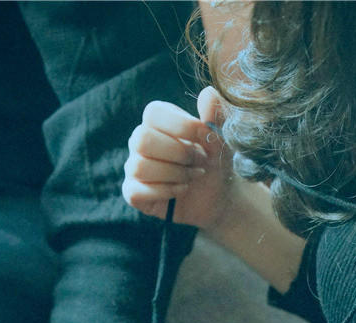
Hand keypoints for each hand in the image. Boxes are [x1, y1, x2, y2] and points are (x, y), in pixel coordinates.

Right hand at [122, 86, 239, 229]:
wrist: (220, 196)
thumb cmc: (216, 161)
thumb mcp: (222, 139)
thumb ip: (216, 115)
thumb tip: (209, 92)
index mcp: (158, 121)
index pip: (153, 113)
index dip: (182, 126)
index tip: (207, 137)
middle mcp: (141, 141)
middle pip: (143, 139)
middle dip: (180, 153)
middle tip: (201, 161)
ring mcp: (134, 166)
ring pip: (140, 166)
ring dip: (176, 174)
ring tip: (194, 176)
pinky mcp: (133, 192)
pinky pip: (137, 191)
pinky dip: (167, 191)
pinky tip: (183, 190)